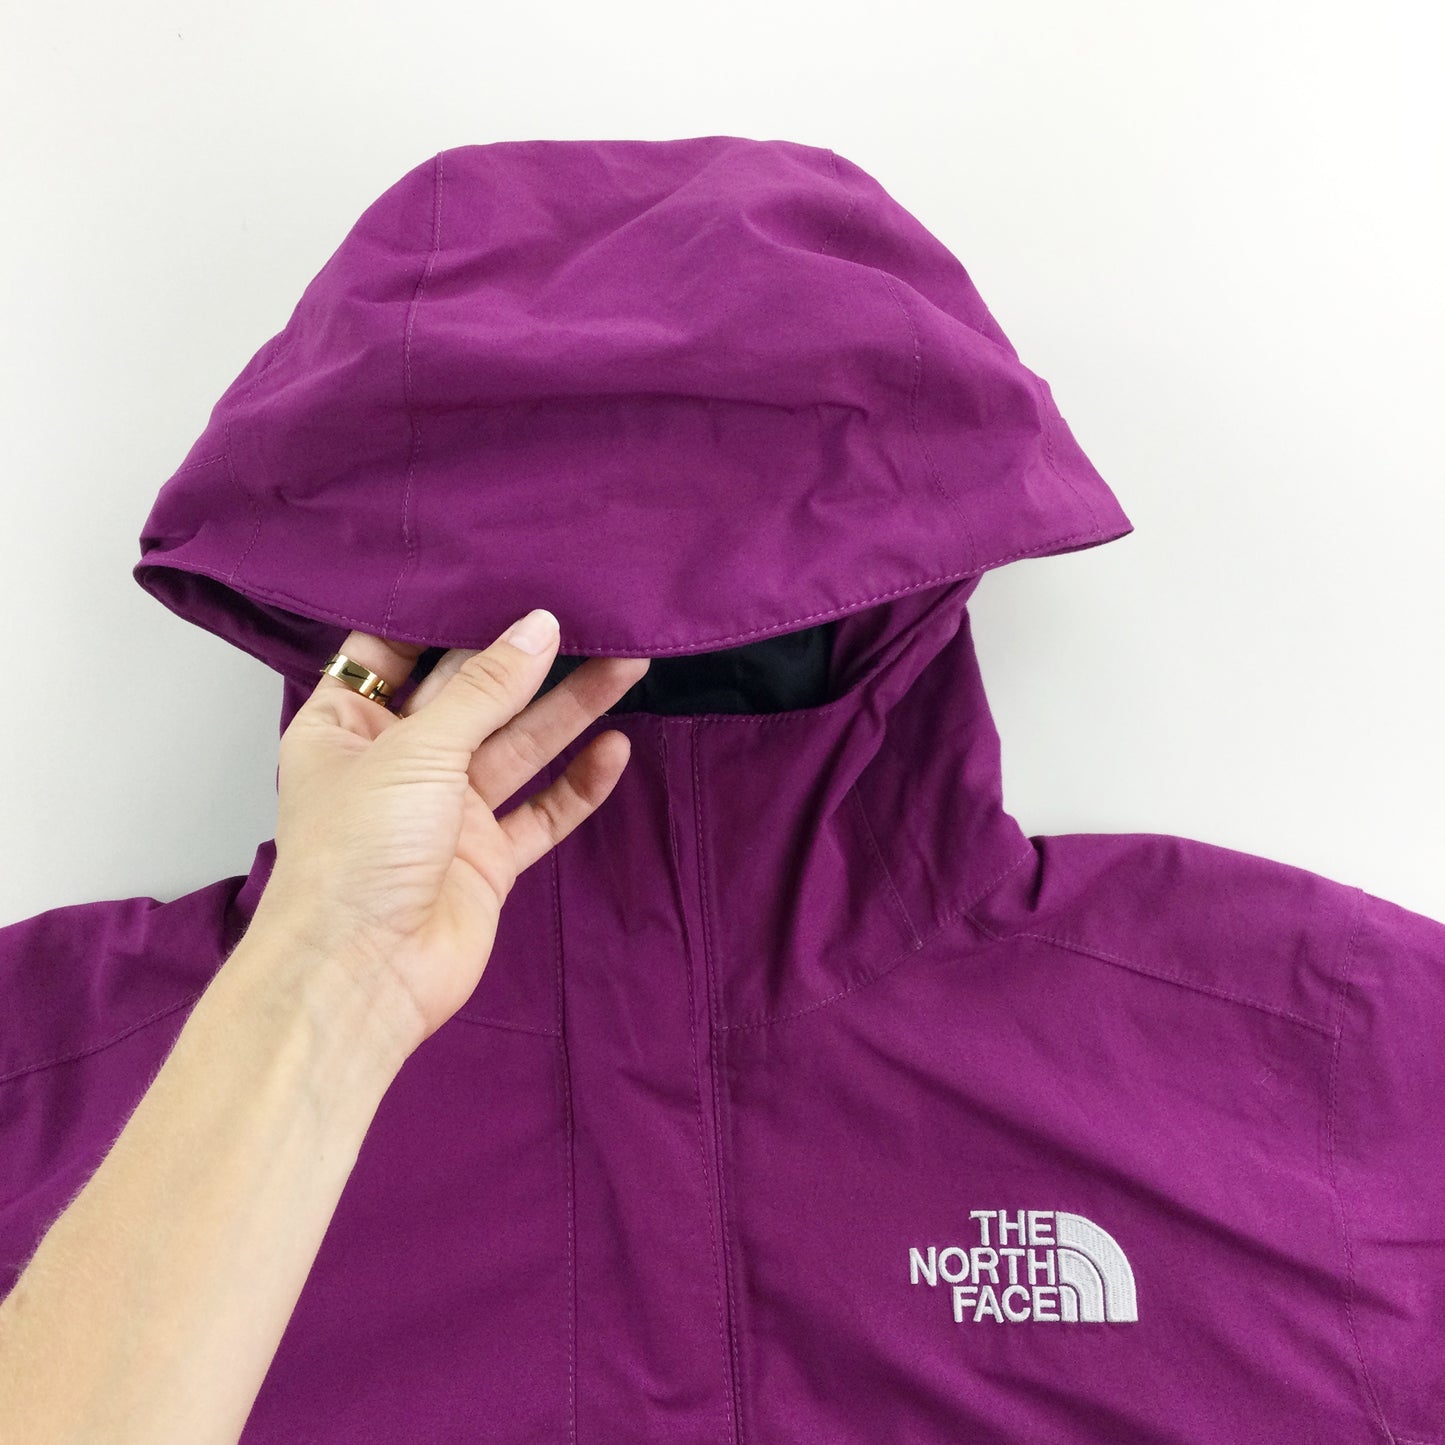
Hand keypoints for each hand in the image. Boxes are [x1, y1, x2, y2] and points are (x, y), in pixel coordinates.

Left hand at [249, 608, 649, 1060]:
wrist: (361, 975)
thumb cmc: (357, 849)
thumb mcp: (417, 750)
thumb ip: (486, 688)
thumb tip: (540, 626)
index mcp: (347, 727)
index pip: (393, 655)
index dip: (442, 619)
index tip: (498, 577)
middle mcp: (398, 763)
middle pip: (471, 697)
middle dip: (526, 660)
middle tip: (589, 614)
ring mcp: (447, 812)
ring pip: (518, 747)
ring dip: (569, 710)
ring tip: (628, 662)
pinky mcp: (487, 858)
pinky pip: (541, 810)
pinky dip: (578, 783)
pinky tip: (615, 750)